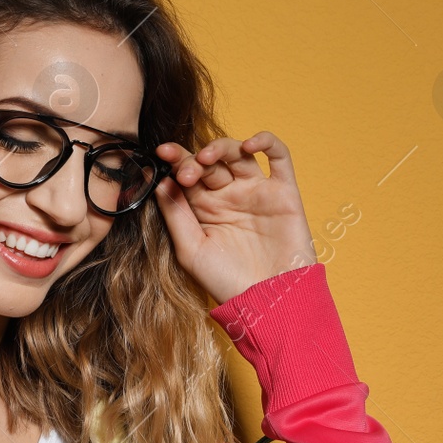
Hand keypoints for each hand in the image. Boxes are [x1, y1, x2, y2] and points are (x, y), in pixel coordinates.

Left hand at [151, 132, 318, 304]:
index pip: (187, 173)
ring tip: (207, 158)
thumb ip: (176, 215)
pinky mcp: (284, 193)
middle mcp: (229, 196)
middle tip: (186, 172)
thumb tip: (159, 182)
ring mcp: (256, 192)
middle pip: (210, 162)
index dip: (174, 160)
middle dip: (194, 159)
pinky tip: (250, 144)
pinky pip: (280, 157)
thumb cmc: (226, 282)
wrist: (268, 301)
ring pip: (238, 154)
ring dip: (221, 147)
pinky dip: (267, 142)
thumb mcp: (190, 250)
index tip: (161, 154)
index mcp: (204, 208)